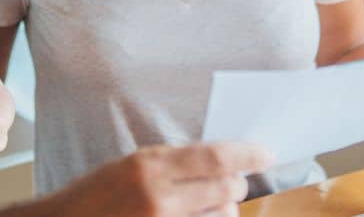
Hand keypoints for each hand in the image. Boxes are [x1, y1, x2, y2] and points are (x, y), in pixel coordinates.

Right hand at [46, 142, 273, 216]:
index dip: (248, 155)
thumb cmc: (95, 196)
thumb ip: (173, 166)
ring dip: (225, 209)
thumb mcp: (132, 167)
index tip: (267, 153)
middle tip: (238, 182)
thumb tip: (221, 168)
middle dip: (238, 185)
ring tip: (216, 203)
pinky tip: (202, 215)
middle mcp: (157, 195)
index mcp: (149, 164)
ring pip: (219, 215)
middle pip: (224, 188)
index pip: (214, 157)